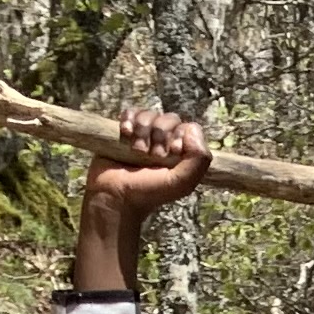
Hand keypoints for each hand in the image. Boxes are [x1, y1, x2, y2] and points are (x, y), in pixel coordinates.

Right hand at [71, 108, 206, 287]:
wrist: (115, 202)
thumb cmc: (148, 197)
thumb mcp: (181, 184)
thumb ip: (199, 161)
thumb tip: (194, 131)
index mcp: (183, 154)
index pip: (189, 126)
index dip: (181, 135)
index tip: (172, 154)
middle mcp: (165, 142)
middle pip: (169, 117)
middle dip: (160, 134)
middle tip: (152, 155)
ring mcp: (143, 137)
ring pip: (149, 113)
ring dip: (143, 129)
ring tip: (136, 148)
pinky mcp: (120, 133)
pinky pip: (129, 112)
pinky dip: (128, 121)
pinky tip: (125, 137)